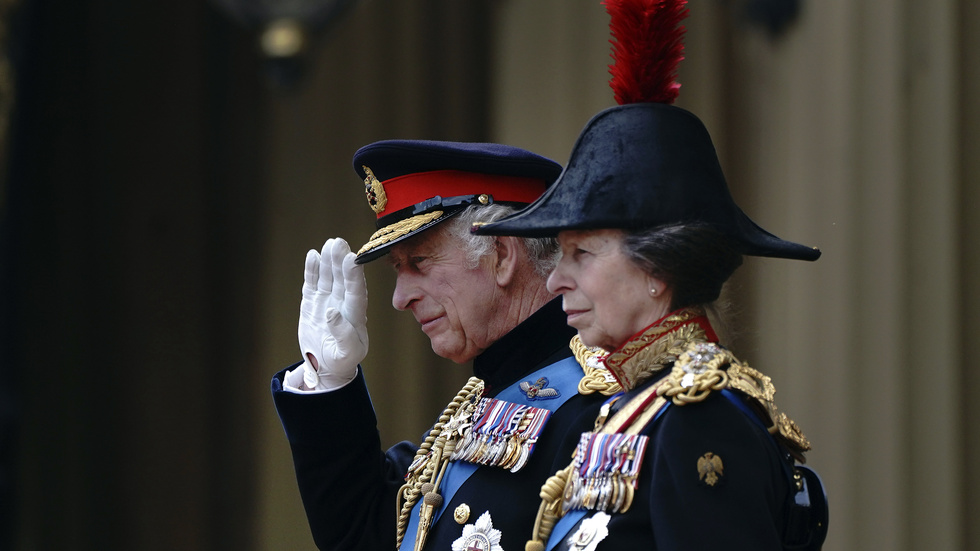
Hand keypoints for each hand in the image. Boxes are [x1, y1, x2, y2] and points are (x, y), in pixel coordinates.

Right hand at [297, 238, 368, 389]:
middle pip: (343, 279)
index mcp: (355, 316)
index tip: (352, 259)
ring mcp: (327, 300)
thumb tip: (331, 312)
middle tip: (339, 243)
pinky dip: (312, 270)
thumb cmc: (342, 360)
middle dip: (340, 261)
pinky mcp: (313, 302)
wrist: (327, 365)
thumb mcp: (347, 353)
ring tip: (329, 244)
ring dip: (329, 261)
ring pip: (329, 277)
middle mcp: (343, 304)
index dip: (354, 276)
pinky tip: (313, 255)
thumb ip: (342, 334)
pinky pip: (313, 283)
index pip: (356, 292)